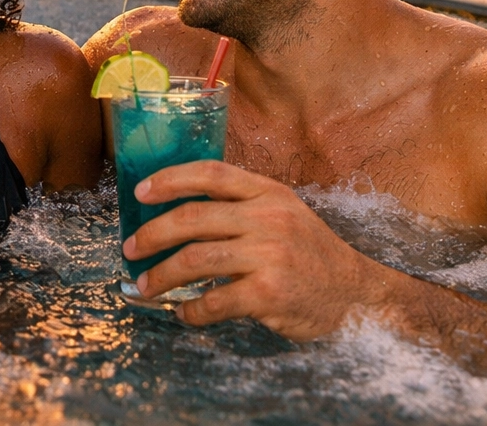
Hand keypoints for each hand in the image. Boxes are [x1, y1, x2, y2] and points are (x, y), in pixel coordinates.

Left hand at [123, 160, 396, 339]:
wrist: (356, 295)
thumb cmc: (311, 255)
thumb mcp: (284, 214)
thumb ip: (241, 207)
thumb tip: (179, 215)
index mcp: (268, 193)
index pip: (211, 172)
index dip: (170, 179)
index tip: (140, 193)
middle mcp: (269, 218)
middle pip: (193, 216)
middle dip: (152, 233)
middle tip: (130, 248)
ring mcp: (270, 255)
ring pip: (195, 259)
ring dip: (161, 275)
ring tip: (145, 285)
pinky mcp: (269, 293)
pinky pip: (213, 301)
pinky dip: (190, 310)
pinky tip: (183, 313)